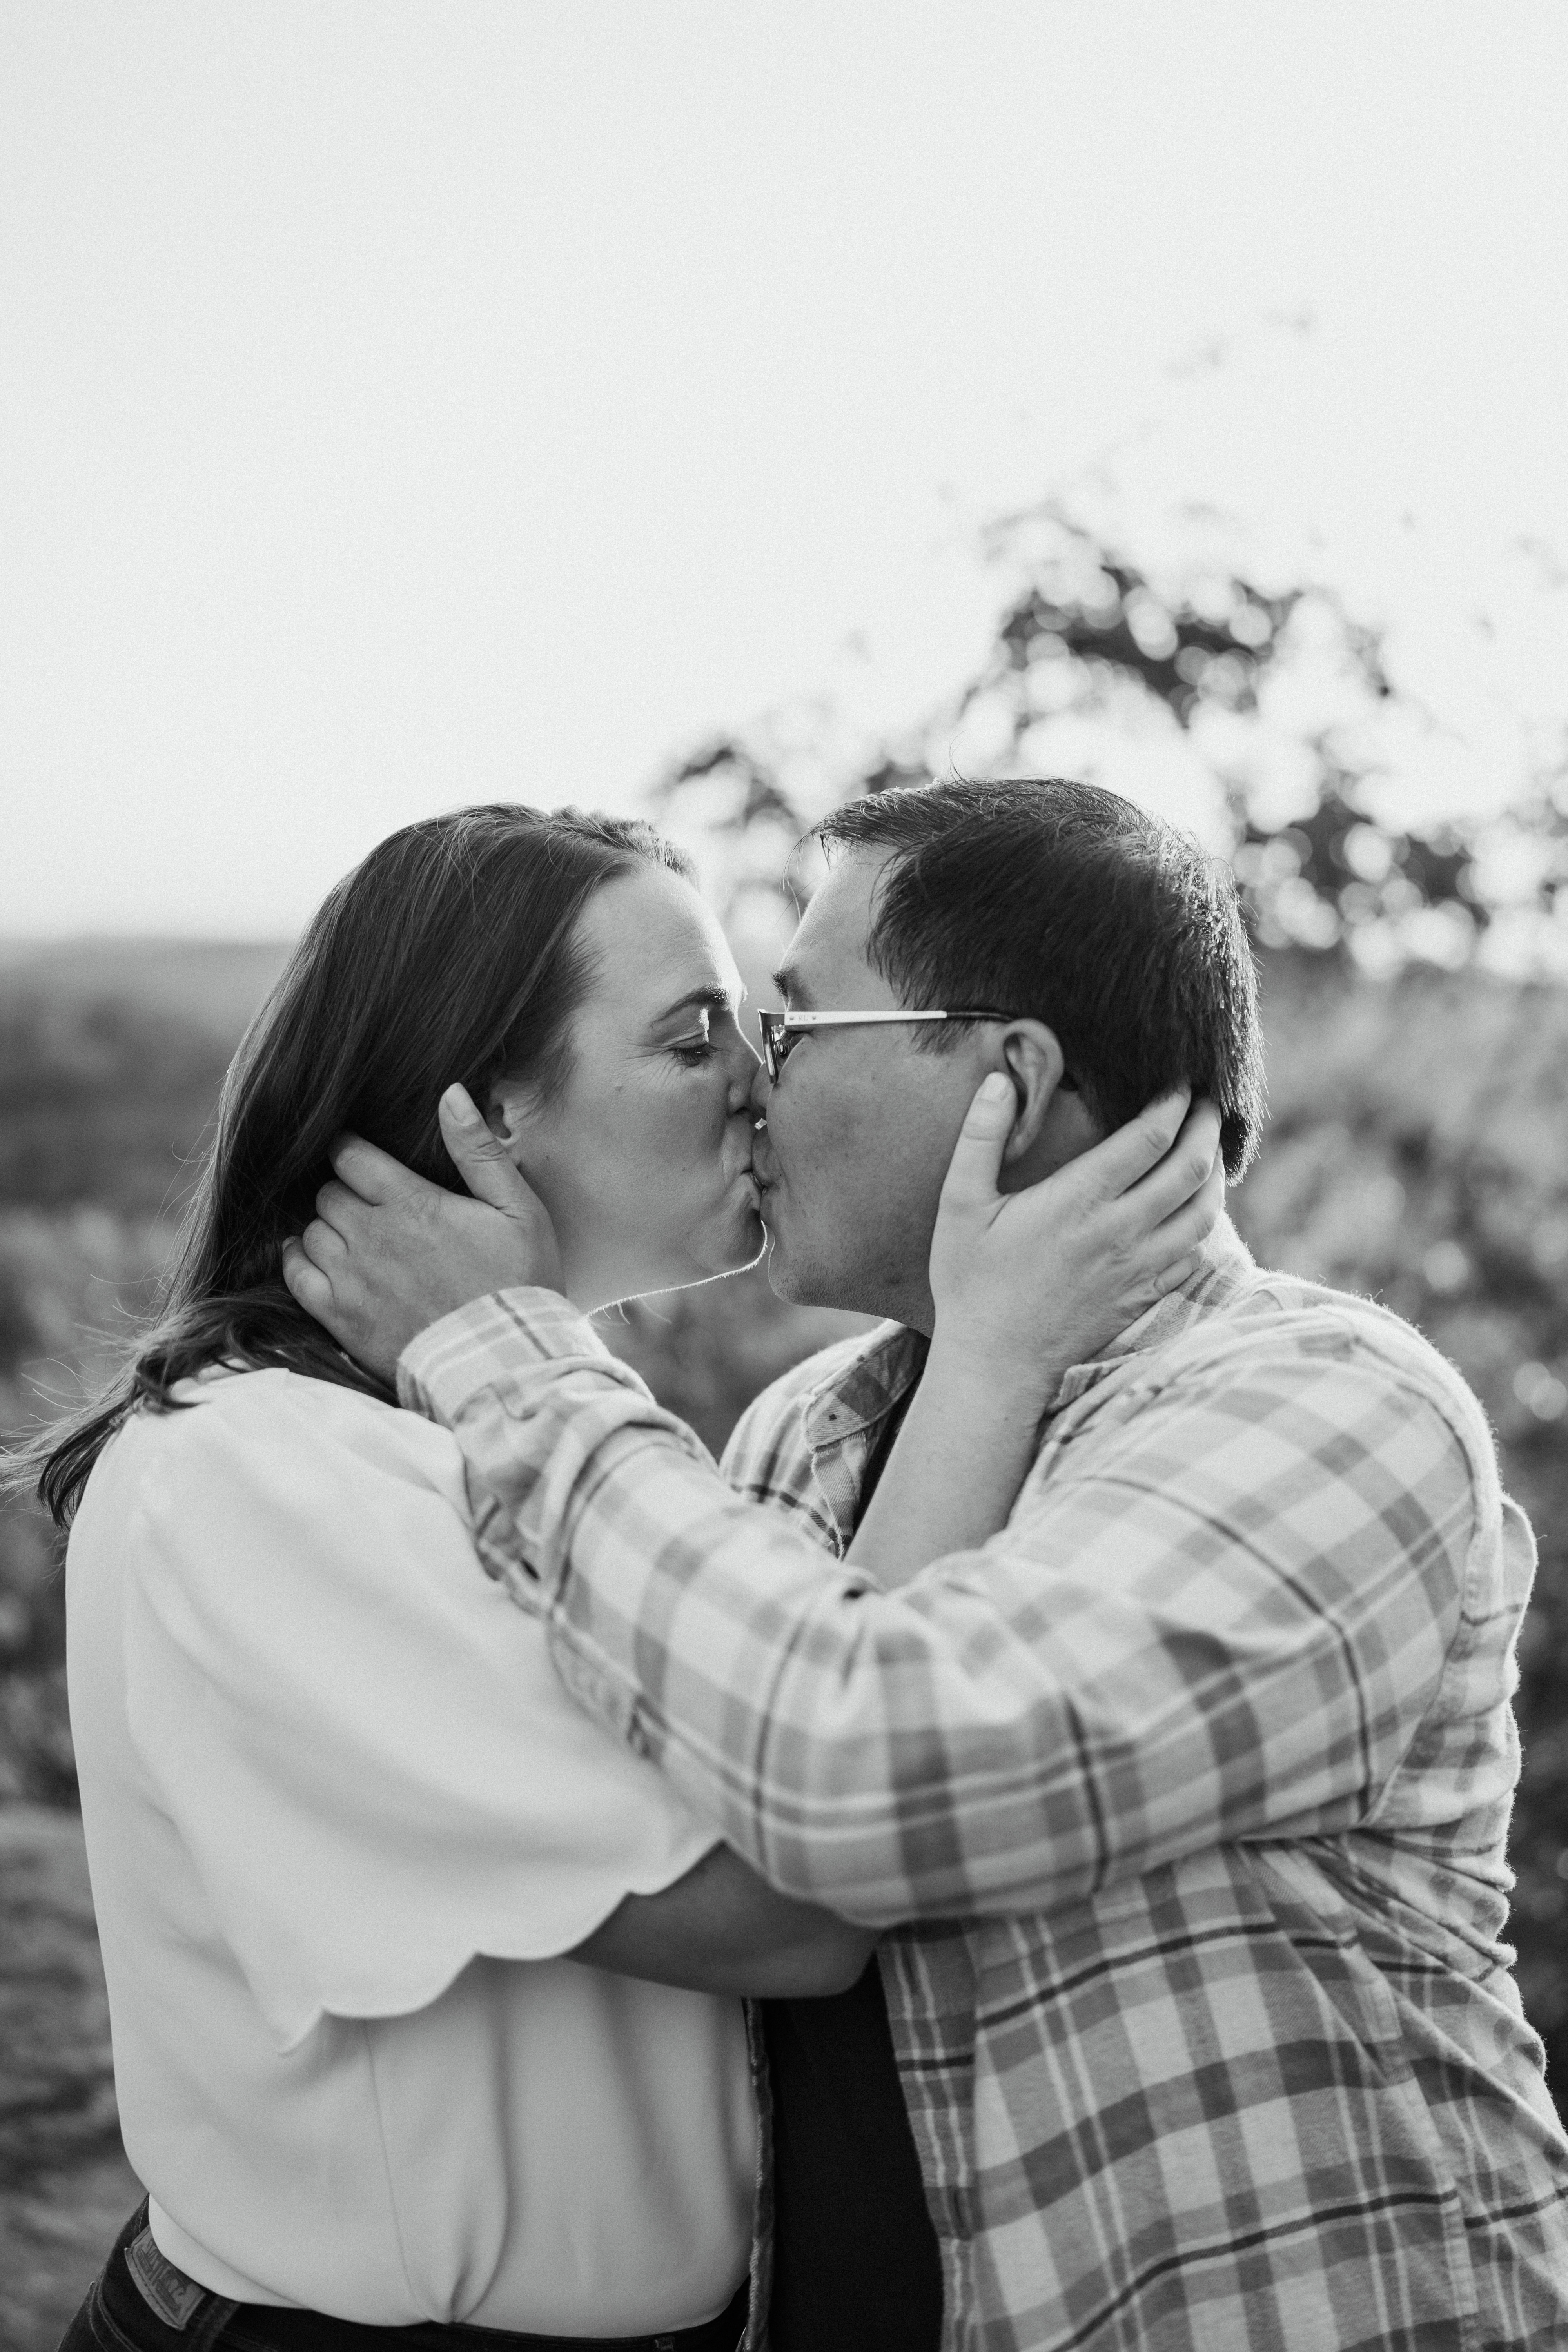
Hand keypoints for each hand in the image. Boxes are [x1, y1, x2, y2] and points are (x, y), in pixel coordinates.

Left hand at [280, 1085, 562, 1382]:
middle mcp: (371, 1235)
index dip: (352, 1150)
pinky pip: (297, 1276)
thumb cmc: (520, 1283)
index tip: (361, 1156)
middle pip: (327, 1192)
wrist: (505, 1364)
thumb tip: (450, 1093)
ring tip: (352, 1233)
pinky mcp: (341, 1318)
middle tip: (368, 1201)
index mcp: (412, 1202)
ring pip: (311, 1230)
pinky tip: (319, 1259)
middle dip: (344, 1190)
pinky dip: (299, 1261)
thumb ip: (478, 1150)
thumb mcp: (519, 1210)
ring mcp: (352, 1279)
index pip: (351, 1155)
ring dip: (327, 1226)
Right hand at [928, 1078, 1224, 1402]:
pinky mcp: (1144, 1297)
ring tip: (1211, 1151)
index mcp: (1078, 1200)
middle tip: (1210, 1104)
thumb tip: (1000, 1081)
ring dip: (1215, 1175)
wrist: (995, 1364)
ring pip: (1203, 1213)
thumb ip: (981, 1137)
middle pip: (1189, 1167)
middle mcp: (1120, 1232)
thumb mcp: (960, 1204)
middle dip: (1207, 1127)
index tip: (1181, 1083)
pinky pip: (1194, 1255)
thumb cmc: (972, 1282)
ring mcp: (1139, 1268)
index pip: (1150, 1137)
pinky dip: (1206, 1225)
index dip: (1174, 1103)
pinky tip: (1198, 1210)